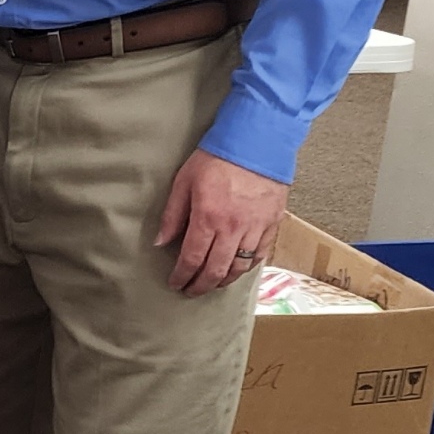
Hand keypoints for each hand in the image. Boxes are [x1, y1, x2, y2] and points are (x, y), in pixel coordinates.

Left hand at [156, 148, 289, 296]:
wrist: (256, 142)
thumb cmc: (216, 159)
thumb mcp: (184, 182)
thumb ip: (172, 215)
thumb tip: (161, 242)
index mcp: (208, 218)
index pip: (192, 258)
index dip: (182, 276)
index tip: (175, 283)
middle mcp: (233, 229)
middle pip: (216, 269)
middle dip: (201, 285)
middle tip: (191, 291)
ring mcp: (255, 228)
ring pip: (240, 267)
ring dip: (224, 280)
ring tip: (212, 283)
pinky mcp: (272, 224)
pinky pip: (260, 255)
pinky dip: (248, 267)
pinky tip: (237, 269)